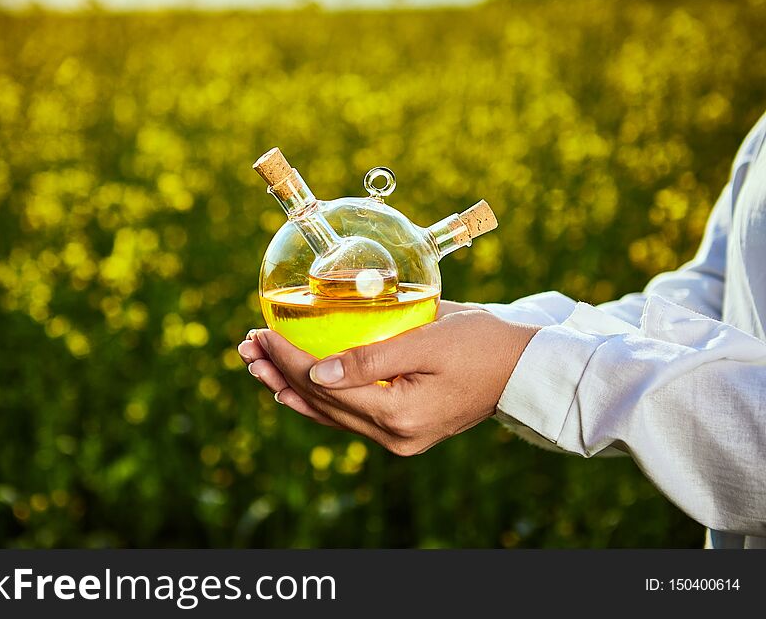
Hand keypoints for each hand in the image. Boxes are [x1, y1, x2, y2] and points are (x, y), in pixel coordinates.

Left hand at [237, 308, 538, 455]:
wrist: (521, 368)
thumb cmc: (481, 343)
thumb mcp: (428, 339)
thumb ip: (372, 357)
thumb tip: (317, 371)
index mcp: (400, 415)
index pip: (326, 384)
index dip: (289, 357)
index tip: (262, 331)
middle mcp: (394, 436)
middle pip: (320, 402)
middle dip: (280, 371)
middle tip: (247, 345)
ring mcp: (397, 438)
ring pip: (328, 414)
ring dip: (289, 387)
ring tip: (256, 365)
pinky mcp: (400, 430)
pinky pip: (346, 417)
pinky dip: (316, 400)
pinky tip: (291, 388)